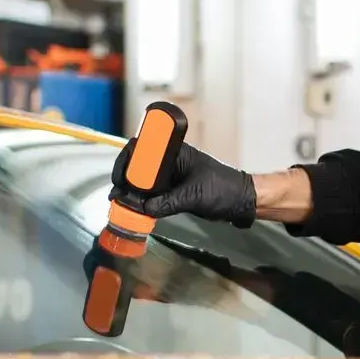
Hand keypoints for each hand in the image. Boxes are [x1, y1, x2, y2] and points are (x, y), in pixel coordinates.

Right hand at [110, 139, 256, 227]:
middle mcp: (170, 162)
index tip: (120, 178)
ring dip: (132, 193)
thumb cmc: (224, 189)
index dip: (127, 161)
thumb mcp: (195, 195)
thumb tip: (144, 208)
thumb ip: (168, 202)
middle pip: (139, 166)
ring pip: (144, 182)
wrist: (242, 201)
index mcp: (175, 153)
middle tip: (117, 195)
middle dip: (125, 179)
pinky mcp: (173, 192)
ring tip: (121, 204)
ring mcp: (171, 177)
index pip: (143, 148)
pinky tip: (134, 210)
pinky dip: (142, 202)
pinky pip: (152, 195)